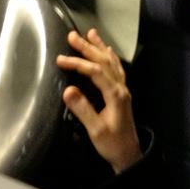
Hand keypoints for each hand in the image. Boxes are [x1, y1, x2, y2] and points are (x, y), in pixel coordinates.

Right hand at [55, 28, 142, 173]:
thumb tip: (68, 90)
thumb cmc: (112, 144)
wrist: (129, 155)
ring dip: (100, 48)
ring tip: (91, 33)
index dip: (77, 63)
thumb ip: (83, 109)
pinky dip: (110, 57)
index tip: (60, 59)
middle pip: (104, 62)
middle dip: (88, 48)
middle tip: (72, 35)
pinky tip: (107, 51)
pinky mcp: (121, 94)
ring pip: (112, 63)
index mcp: (115, 94)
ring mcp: (123, 90)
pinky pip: (117, 69)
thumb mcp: (95, 129)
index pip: (95, 72)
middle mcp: (121, 88)